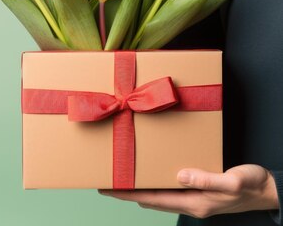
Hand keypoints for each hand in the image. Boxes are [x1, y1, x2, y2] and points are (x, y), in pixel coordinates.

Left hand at [99, 164, 279, 218]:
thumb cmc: (252, 186)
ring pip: (157, 193)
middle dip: (127, 191)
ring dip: (140, 186)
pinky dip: (155, 180)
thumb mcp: (233, 181)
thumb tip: (181, 175)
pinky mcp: (198, 189)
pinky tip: (150, 170)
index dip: (128, 195)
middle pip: (149, 198)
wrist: (269, 191)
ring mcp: (193, 197)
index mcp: (194, 203)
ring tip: (122, 175)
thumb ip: (208, 179)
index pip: (151, 200)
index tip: (107, 188)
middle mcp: (189, 202)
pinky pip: (169, 186)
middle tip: (107, 179)